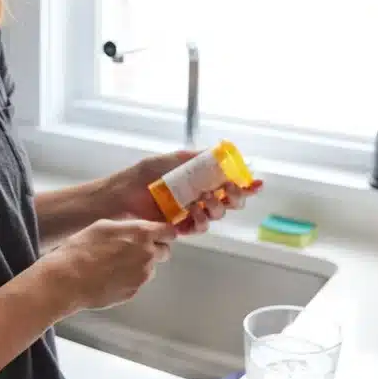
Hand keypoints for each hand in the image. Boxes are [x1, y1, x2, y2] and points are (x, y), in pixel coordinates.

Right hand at [39, 219, 175, 312]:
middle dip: (153, 249)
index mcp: (141, 233)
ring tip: (114, 264)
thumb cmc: (80, 250)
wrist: (67, 280)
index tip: (158, 234)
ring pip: (150, 268)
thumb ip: (128, 227)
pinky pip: (137, 283)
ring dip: (139, 265)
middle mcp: (147, 255)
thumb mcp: (103, 226)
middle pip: (164, 251)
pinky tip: (109, 277)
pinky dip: (128, 279)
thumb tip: (138, 229)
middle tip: (132, 249)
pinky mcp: (133, 292)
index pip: (169, 231)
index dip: (163, 233)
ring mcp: (142, 276)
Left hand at [111, 150, 264, 235]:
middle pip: (229, 200)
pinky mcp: (181, 227)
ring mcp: (191, 213)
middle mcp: (199, 196)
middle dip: (235, 196)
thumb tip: (220, 151)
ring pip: (217, 214)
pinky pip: (200, 226)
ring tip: (203, 199)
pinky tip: (193, 211)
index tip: (255, 182)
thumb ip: (195, 157)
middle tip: (229, 190)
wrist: (121, 195)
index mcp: (199, 179)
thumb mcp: (170, 159)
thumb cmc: (142, 175)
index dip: (245, 183)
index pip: (228, 181)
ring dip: (216, 207)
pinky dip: (201, 219)